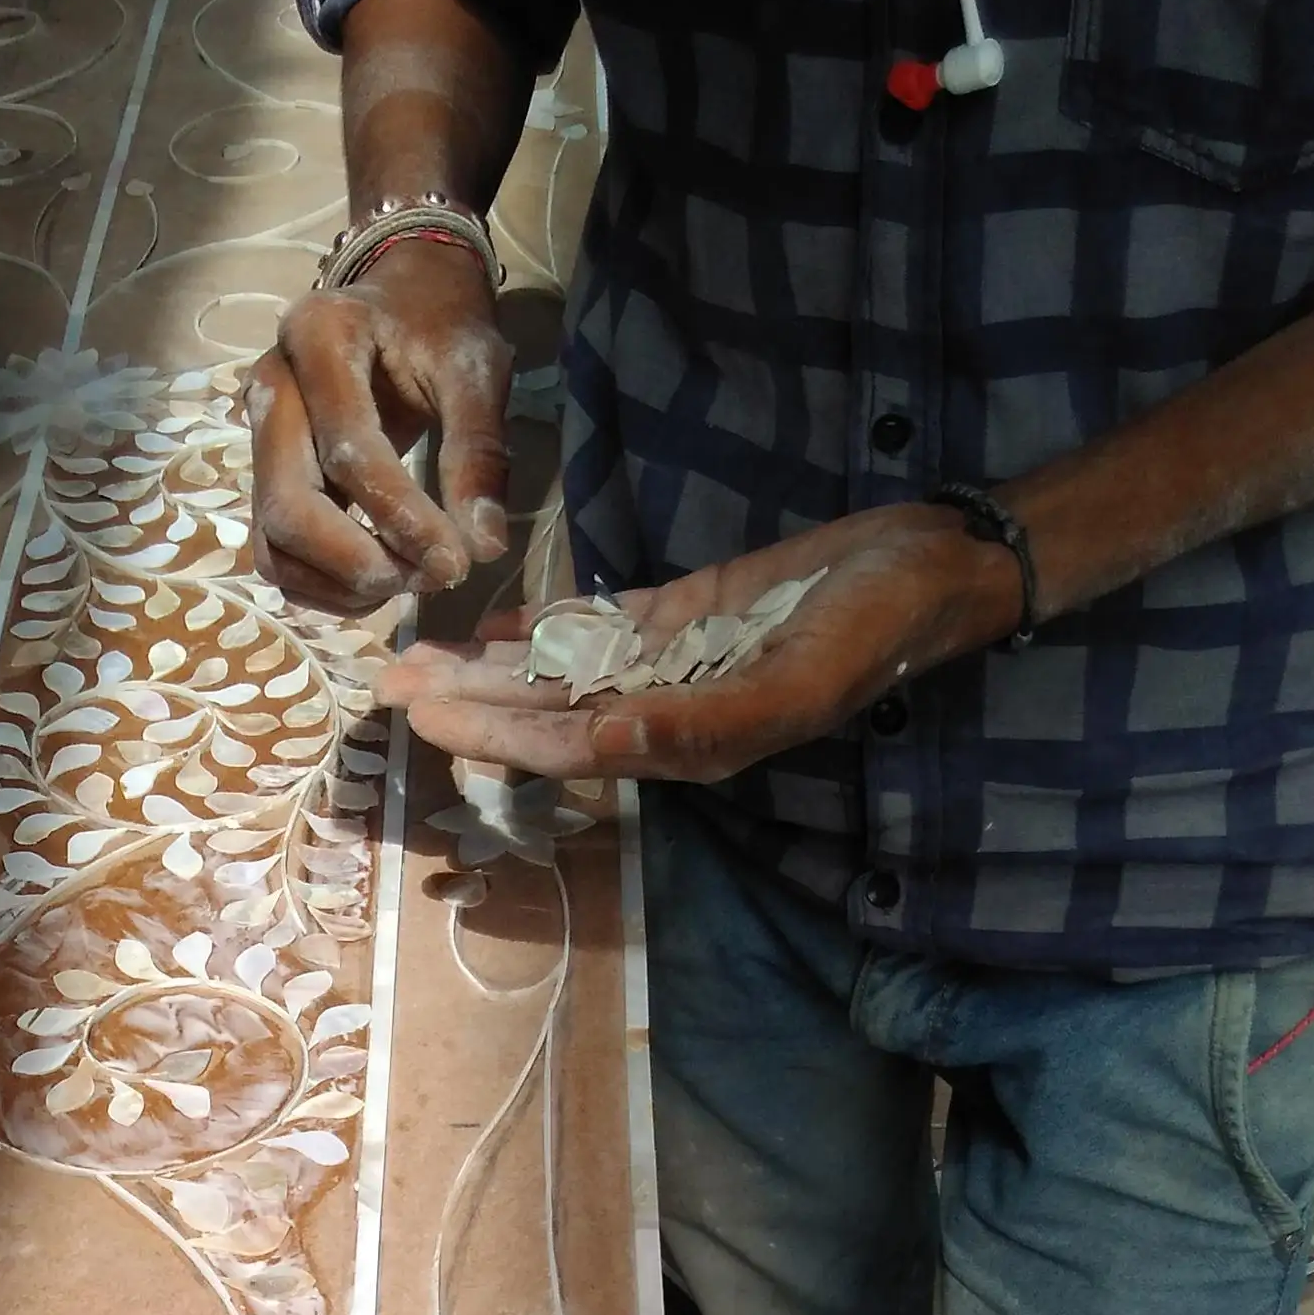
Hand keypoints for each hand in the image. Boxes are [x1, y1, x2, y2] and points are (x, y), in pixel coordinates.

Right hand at [247, 240, 513, 613]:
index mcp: (317, 337)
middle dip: (358, 562)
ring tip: (410, 580)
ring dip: (339, 584)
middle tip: (430, 578)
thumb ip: (480, 450)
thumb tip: (485, 547)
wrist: (401, 300)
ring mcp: (257, 439)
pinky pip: (277, 555)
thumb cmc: (439, 325)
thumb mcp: (474, 367)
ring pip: (273, 542)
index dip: (400, 517)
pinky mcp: (265, 479)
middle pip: (287, 506)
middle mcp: (269, 388)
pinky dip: (325, 587)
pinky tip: (381, 583)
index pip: (348, 450)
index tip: (456, 563)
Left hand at [371, 504, 1026, 779]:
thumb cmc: (873, 632)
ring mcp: (672, 665)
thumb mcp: (794, 685)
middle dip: (468, 703)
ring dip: (490, 668)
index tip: (425, 715)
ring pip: (562, 674)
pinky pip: (601, 631)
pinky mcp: (684, 617)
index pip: (569, 746)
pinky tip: (494, 626)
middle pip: (547, 716)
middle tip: (386, 687)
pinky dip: (548, 628)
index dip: (493, 734)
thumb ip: (699, 726)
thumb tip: (604, 740)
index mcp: (688, 742)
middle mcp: (667, 714)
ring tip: (415, 658)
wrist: (927, 568)